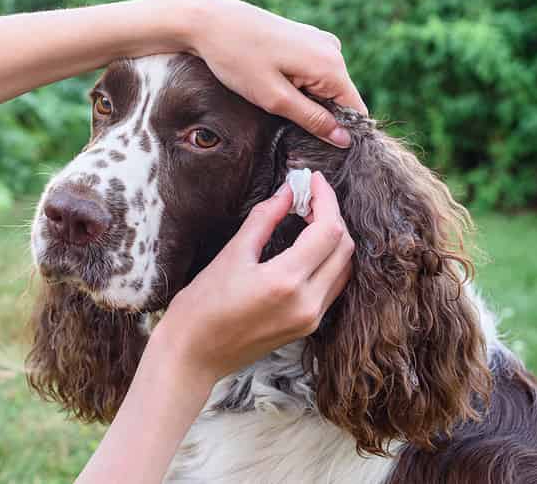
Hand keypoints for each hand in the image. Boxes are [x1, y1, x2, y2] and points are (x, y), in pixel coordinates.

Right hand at [153, 172, 353, 383]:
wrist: (193, 355)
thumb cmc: (202, 306)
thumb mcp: (231, 255)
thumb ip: (264, 219)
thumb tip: (287, 192)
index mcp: (286, 282)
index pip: (327, 230)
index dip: (325, 199)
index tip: (313, 180)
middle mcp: (307, 303)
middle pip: (343, 248)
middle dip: (331, 215)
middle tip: (310, 195)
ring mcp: (310, 319)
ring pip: (343, 268)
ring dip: (334, 239)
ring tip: (310, 217)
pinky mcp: (307, 327)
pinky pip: (333, 287)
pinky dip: (329, 261)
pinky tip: (309, 246)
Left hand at [171, 0, 366, 146]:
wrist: (209, 21)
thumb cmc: (238, 58)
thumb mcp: (274, 98)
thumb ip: (312, 119)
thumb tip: (344, 139)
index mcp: (331, 64)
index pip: (355, 111)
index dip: (340, 133)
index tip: (313, 145)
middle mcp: (333, 50)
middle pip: (340, 99)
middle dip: (317, 116)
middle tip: (281, 119)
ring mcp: (320, 41)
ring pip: (324, 87)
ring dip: (304, 101)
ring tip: (272, 98)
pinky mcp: (305, 39)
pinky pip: (312, 72)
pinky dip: (297, 85)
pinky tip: (272, 83)